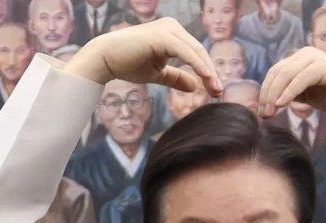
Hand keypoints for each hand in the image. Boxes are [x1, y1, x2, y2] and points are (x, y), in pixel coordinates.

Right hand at [64, 18, 222, 96]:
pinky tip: (206, 77)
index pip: (197, 55)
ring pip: (195, 52)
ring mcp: (167, 30)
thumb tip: (195, 86)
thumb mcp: (158, 74)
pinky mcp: (161, 36)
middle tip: (219, 92)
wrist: (106, 59)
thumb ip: (176, 78)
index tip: (216, 91)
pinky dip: (196, 64)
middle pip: (199, 52)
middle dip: (211, 74)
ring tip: (215, 89)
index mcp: (173, 35)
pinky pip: (185, 51)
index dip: (208, 73)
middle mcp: (172, 28)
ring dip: (207, 71)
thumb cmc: (129, 64)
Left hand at [259, 47, 325, 116]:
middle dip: (267, 95)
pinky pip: (300, 78)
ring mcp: (314, 58)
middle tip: (264, 115)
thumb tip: (268, 103)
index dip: (265, 92)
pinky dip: (289, 91)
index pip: (274, 73)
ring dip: (274, 95)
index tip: (261, 112)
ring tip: (270, 112)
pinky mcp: (323, 66)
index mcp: (298, 59)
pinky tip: (281, 104)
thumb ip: (288, 93)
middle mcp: (304, 54)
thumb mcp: (305, 95)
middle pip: (277, 73)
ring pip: (286, 74)